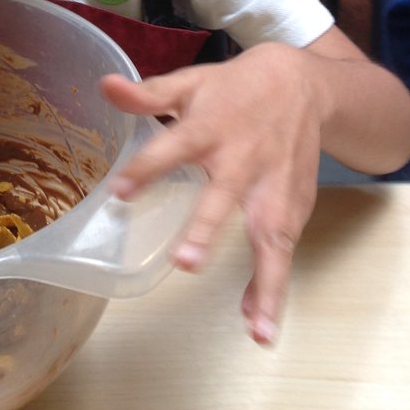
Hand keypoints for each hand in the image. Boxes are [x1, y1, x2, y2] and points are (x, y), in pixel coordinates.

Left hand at [101, 43, 320, 345]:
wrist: (303, 86)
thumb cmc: (235, 89)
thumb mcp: (190, 83)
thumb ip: (147, 95)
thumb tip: (106, 87)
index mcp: (209, 127)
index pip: (175, 145)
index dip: (147, 167)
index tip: (119, 191)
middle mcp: (243, 159)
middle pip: (224, 195)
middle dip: (207, 229)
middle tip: (185, 264)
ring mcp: (273, 187)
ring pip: (270, 235)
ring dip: (264, 280)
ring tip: (254, 326)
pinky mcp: (294, 206)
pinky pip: (283, 251)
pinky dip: (274, 286)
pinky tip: (258, 324)